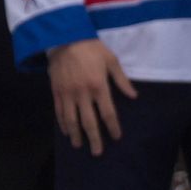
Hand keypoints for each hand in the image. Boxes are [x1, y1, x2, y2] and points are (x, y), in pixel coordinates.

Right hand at [48, 38, 137, 155]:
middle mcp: (83, 94)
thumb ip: (122, 80)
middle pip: (89, 122)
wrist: (64, 36)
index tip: (116, 137)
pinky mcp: (56, 91)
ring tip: (79, 146)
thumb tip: (134, 96)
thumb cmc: (91, 47)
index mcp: (99, 86)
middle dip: (94, 139)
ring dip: (76, 135)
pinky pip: (59, 111)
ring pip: (72, 120)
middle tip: (97, 153)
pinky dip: (63, 123)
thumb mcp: (111, 60)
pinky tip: (66, 132)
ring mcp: (68, 93)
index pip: (108, 113)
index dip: (112, 128)